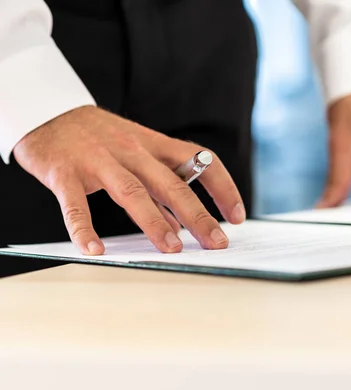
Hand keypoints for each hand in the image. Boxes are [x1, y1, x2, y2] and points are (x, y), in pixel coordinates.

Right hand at [13, 106, 245, 254]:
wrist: (46, 111)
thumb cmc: (98, 139)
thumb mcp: (134, 153)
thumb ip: (156, 189)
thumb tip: (180, 225)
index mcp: (153, 144)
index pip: (199, 161)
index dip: (222, 187)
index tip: (237, 216)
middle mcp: (131, 150)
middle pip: (172, 183)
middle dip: (198, 215)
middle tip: (217, 242)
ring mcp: (98, 161)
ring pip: (133, 192)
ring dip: (155, 222)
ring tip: (174, 248)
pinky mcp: (65, 173)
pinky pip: (76, 205)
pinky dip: (84, 229)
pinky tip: (95, 250)